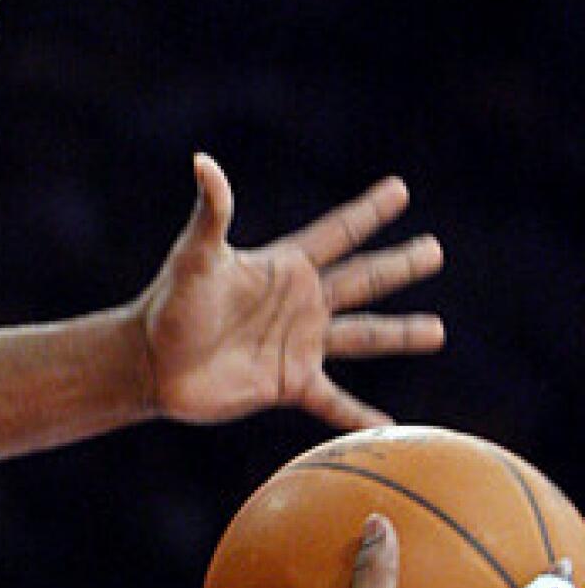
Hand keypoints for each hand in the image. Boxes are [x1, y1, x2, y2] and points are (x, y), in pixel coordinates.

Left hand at [137, 153, 444, 429]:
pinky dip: (359, 414)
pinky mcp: (288, 383)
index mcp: (283, 268)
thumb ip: (211, 212)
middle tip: (434, 250)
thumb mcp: (195, 257)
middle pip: (361, 279)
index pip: (336, 233)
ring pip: (362, 336)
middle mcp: (298, 303)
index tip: (399, 189)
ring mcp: (298, 343)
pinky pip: (333, 402)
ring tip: (437, 331)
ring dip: (400, 334)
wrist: (150, 362)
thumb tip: (203, 162)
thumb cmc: (169, 305)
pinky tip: (389, 425)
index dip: (367, 212)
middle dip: (398, 265)